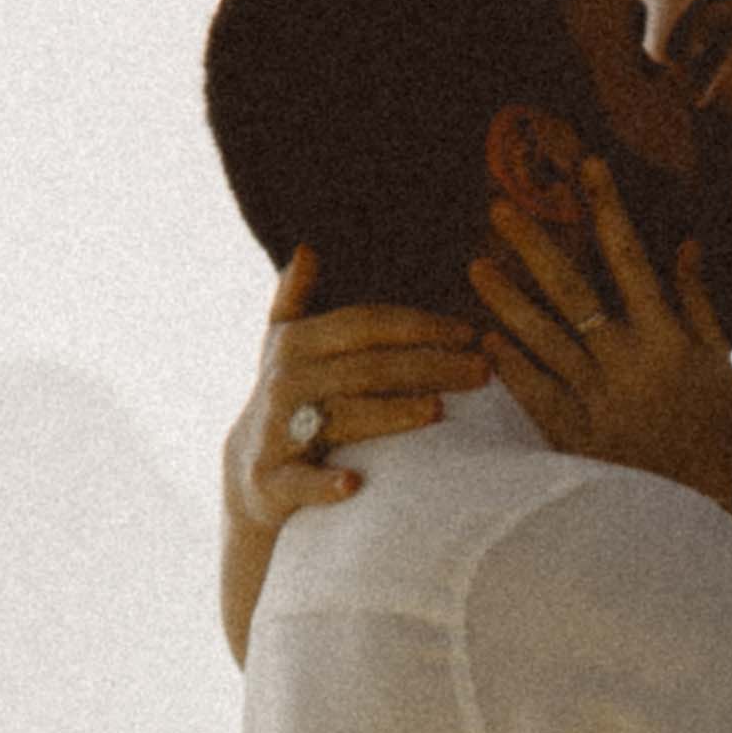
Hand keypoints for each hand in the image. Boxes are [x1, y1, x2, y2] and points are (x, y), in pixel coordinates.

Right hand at [224, 253, 486, 533]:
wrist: (249, 476)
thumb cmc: (288, 403)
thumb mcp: (284, 348)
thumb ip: (296, 299)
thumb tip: (308, 248)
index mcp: (296, 344)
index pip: (366, 325)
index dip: (419, 325)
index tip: (470, 333)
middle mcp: (287, 382)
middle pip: (367, 368)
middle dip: (428, 367)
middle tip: (482, 372)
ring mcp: (277, 431)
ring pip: (341, 416)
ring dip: (389, 413)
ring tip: (438, 410)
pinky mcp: (272, 481)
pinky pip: (300, 481)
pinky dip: (325, 484)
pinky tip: (355, 483)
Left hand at [471, 162, 731, 503]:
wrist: (718, 508)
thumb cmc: (725, 432)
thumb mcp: (721, 361)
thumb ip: (697, 301)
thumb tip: (685, 244)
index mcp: (667, 337)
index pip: (631, 257)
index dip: (607, 208)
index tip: (585, 167)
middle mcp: (629, 362)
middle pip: (572, 291)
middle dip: (536, 245)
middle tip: (500, 209)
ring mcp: (599, 400)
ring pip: (543, 339)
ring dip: (506, 300)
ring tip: (474, 266)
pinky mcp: (578, 438)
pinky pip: (536, 394)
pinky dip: (511, 366)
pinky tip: (485, 340)